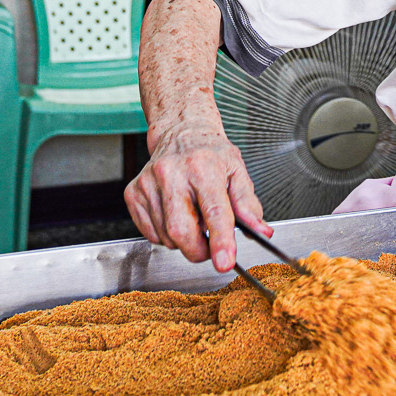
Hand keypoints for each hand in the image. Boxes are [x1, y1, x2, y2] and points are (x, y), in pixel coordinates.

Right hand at [124, 124, 267, 270]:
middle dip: (199, 250)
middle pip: (181, 231)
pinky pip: (150, 234)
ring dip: (183, 241)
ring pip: (165, 237)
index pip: (214, 211)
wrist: (180, 132)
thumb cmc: (211, 154)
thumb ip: (248, 204)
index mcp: (203, 167)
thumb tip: (262, 231)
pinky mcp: (133, 193)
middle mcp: (171, 173)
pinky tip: (175, 215)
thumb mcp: (238, 171)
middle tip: (211, 246)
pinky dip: (166, 235)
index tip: (224, 263)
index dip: (220, 240)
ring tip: (193, 217)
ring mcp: (148, 183)